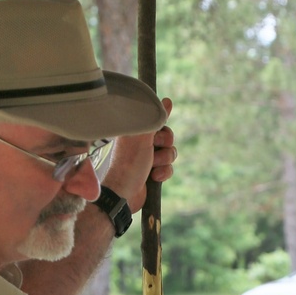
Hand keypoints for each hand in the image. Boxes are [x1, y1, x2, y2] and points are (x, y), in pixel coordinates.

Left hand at [105, 97, 175, 212]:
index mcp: (137, 130)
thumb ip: (154, 119)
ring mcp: (148, 158)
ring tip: (151, 167)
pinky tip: (154, 177)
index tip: (155, 134)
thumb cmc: (129, 163)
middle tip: (152, 150)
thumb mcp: (142, 136)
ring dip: (164, 160)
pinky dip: (164, 173)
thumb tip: (166, 100)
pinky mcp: (153, 172)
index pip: (158, 120)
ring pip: (170, 152)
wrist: (125, 193)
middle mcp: (142, 142)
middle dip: (164, 145)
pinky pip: (169, 168)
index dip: (161, 127)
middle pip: (168, 136)